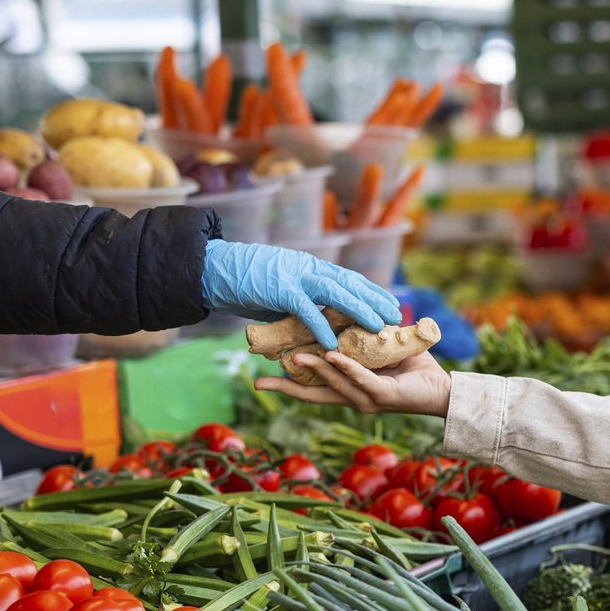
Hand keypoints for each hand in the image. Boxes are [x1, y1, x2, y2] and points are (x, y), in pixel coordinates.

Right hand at [199, 240, 400, 349]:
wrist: (213, 269)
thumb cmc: (244, 281)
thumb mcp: (279, 290)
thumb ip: (297, 305)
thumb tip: (310, 326)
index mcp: (309, 267)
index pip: (347, 278)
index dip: (370, 291)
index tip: (389, 304)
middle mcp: (307, 269)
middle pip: (350, 283)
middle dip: (375, 299)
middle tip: (396, 315)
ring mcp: (295, 277)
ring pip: (336, 293)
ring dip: (360, 310)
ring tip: (379, 327)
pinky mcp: (280, 290)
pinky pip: (306, 310)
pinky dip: (321, 326)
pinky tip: (336, 342)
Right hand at [254, 349, 450, 415]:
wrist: (445, 389)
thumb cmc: (416, 370)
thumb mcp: (384, 351)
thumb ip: (364, 339)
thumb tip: (349, 313)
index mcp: (351, 389)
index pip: (314, 388)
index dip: (289, 384)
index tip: (262, 376)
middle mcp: (355, 398)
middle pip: (313, 394)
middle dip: (287, 389)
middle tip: (259, 382)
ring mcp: (368, 399)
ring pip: (335, 384)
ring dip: (314, 370)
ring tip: (294, 358)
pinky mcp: (384, 396)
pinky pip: (361, 378)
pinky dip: (345, 367)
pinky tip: (331, 355)